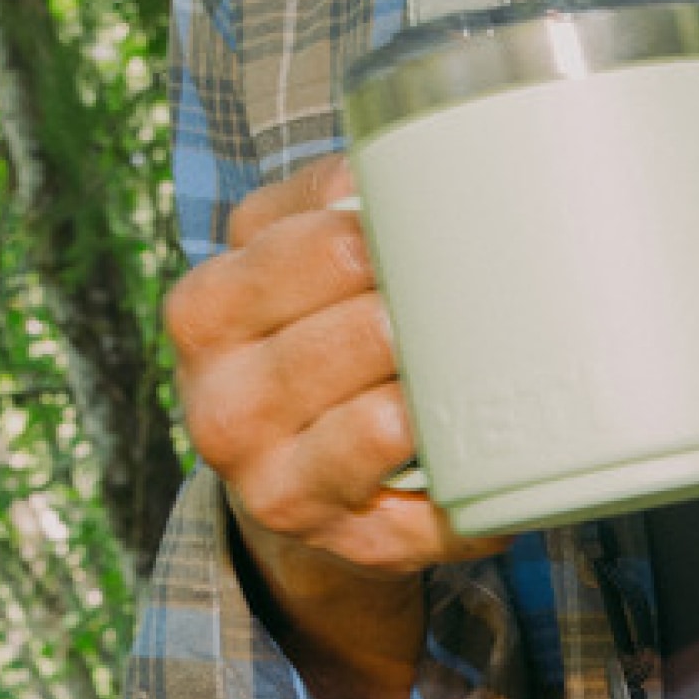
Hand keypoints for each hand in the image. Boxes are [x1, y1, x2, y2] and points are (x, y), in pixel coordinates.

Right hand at [166, 156, 497, 583]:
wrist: (298, 489)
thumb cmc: (308, 350)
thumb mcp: (283, 264)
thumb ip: (320, 205)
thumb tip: (391, 154)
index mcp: (205, 314)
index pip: (309, 250)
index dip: (388, 236)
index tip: (441, 227)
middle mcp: (222, 406)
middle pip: (352, 334)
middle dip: (422, 313)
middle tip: (480, 296)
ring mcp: (278, 486)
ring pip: (382, 424)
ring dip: (443, 390)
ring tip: (482, 364)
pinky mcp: (350, 545)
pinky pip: (433, 509)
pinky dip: (476, 480)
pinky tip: (494, 452)